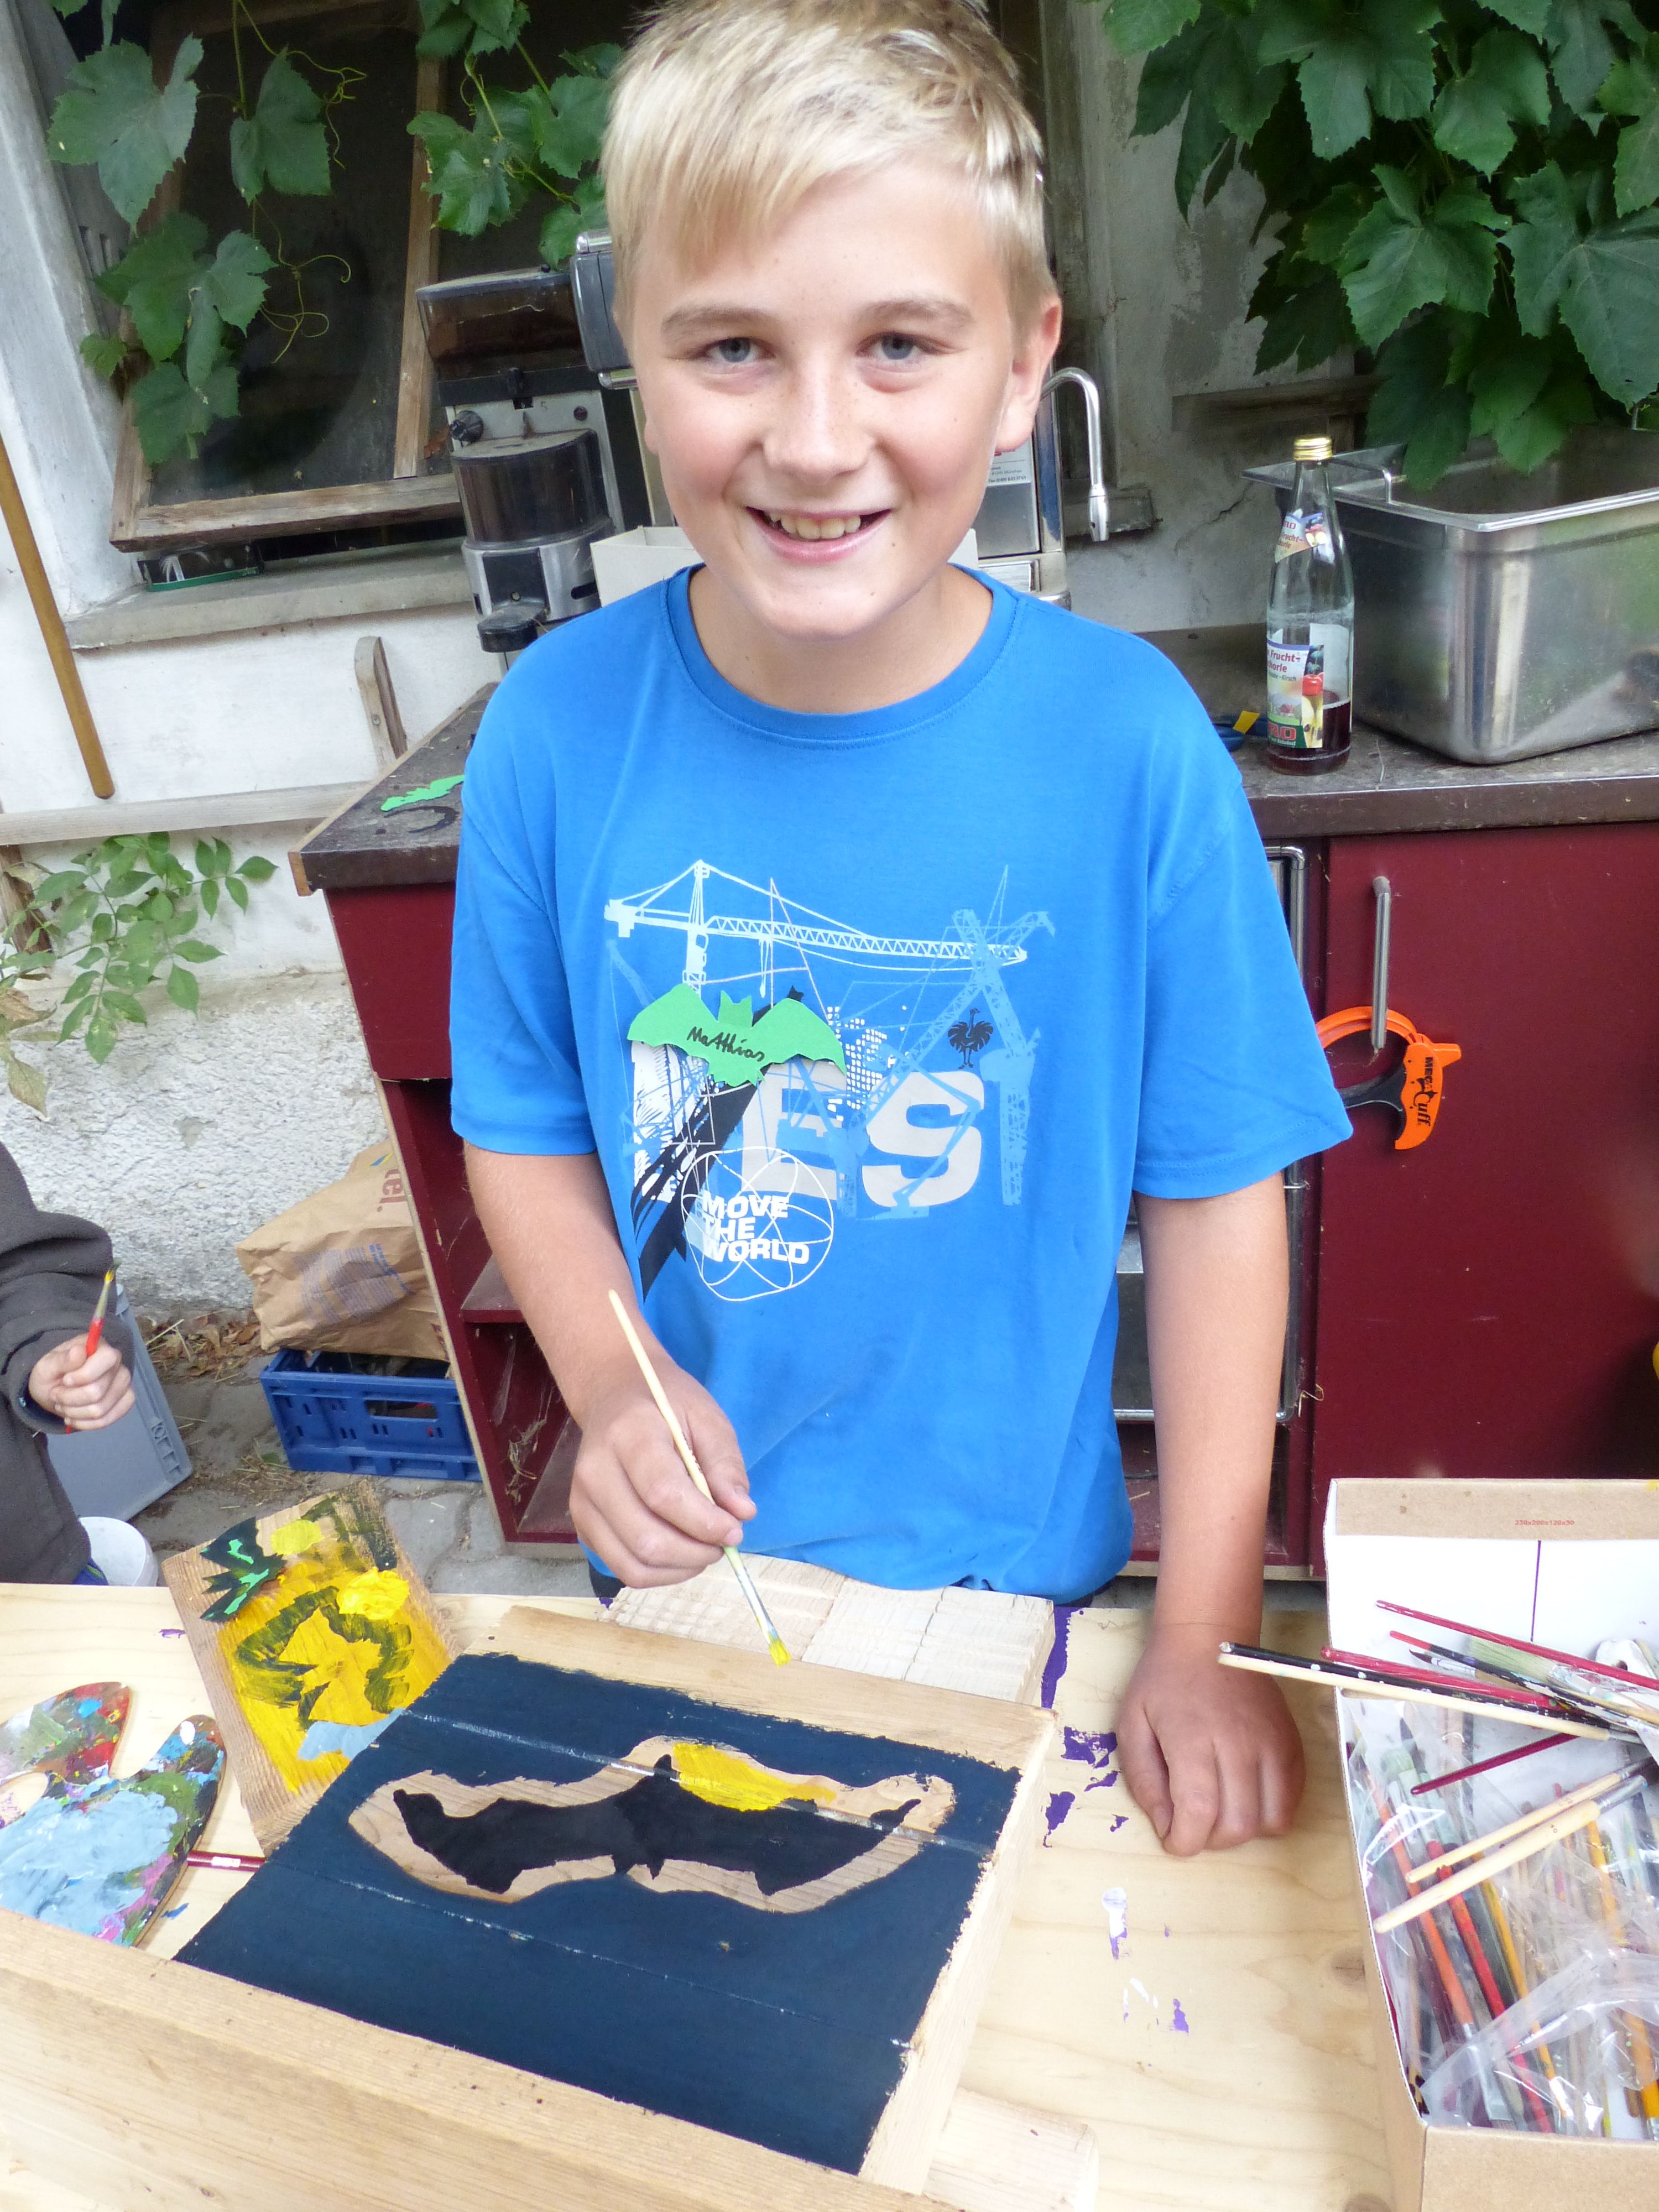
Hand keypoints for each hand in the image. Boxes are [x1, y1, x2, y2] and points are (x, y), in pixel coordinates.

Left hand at [27, 1335, 134, 1431]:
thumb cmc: (52, 1373)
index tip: (65, 1380)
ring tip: (63, 1405)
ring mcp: (123, 1384)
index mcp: (100, 1348)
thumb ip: (61, 1360)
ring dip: (74, 1412)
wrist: (55, 1389)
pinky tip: (73, 1417)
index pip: (107, 1359)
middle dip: (69, 1399)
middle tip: (56, 1395)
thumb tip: (79, 1351)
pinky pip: (107, 1420)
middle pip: (97, 1392)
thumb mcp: (47, 1365)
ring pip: (99, 1410)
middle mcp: (117, 1365)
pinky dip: (84, 1424)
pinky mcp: (124, 1401)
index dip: (84, 1375)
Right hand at [569, 1354, 754, 1586]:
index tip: (736, 1530)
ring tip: (705, 1549)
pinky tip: (681, 1554)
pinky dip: (660, 1573)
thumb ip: (725, 1464)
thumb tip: (742, 1513)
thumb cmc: (666, 1404)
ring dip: (679, 1569)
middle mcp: (595, 1472)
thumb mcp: (706, 1417)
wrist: (613, 1397)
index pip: (663, 1493)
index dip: (703, 1522)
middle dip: (695, 1552)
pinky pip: (623, 1568)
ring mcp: (582, 1503)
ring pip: (632, 1563)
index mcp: (628, 1434)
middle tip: (724, 1543)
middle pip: (645, 1538)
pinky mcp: (583, 1526)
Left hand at [1116, 1619, 1304, 1855]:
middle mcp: (1238, 1744)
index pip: (1199, 1814)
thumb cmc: (1163, 1681)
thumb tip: (1167, 1825)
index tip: (1173, 1839)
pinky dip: (1270, 1813)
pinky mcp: (1291, 1744)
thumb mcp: (1132, 1724)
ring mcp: (1271, 1744)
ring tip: (1220, 1810)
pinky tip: (1246, 1797)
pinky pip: (1292, 1802)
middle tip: (1193, 1821)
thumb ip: (1144, 1780)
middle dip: (1210, 1840)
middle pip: (1237, 1826)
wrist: (1209, 1637)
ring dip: (1243, 1830)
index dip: (1184, 1842)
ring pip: (1270, 1821)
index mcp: (1192, 1739)